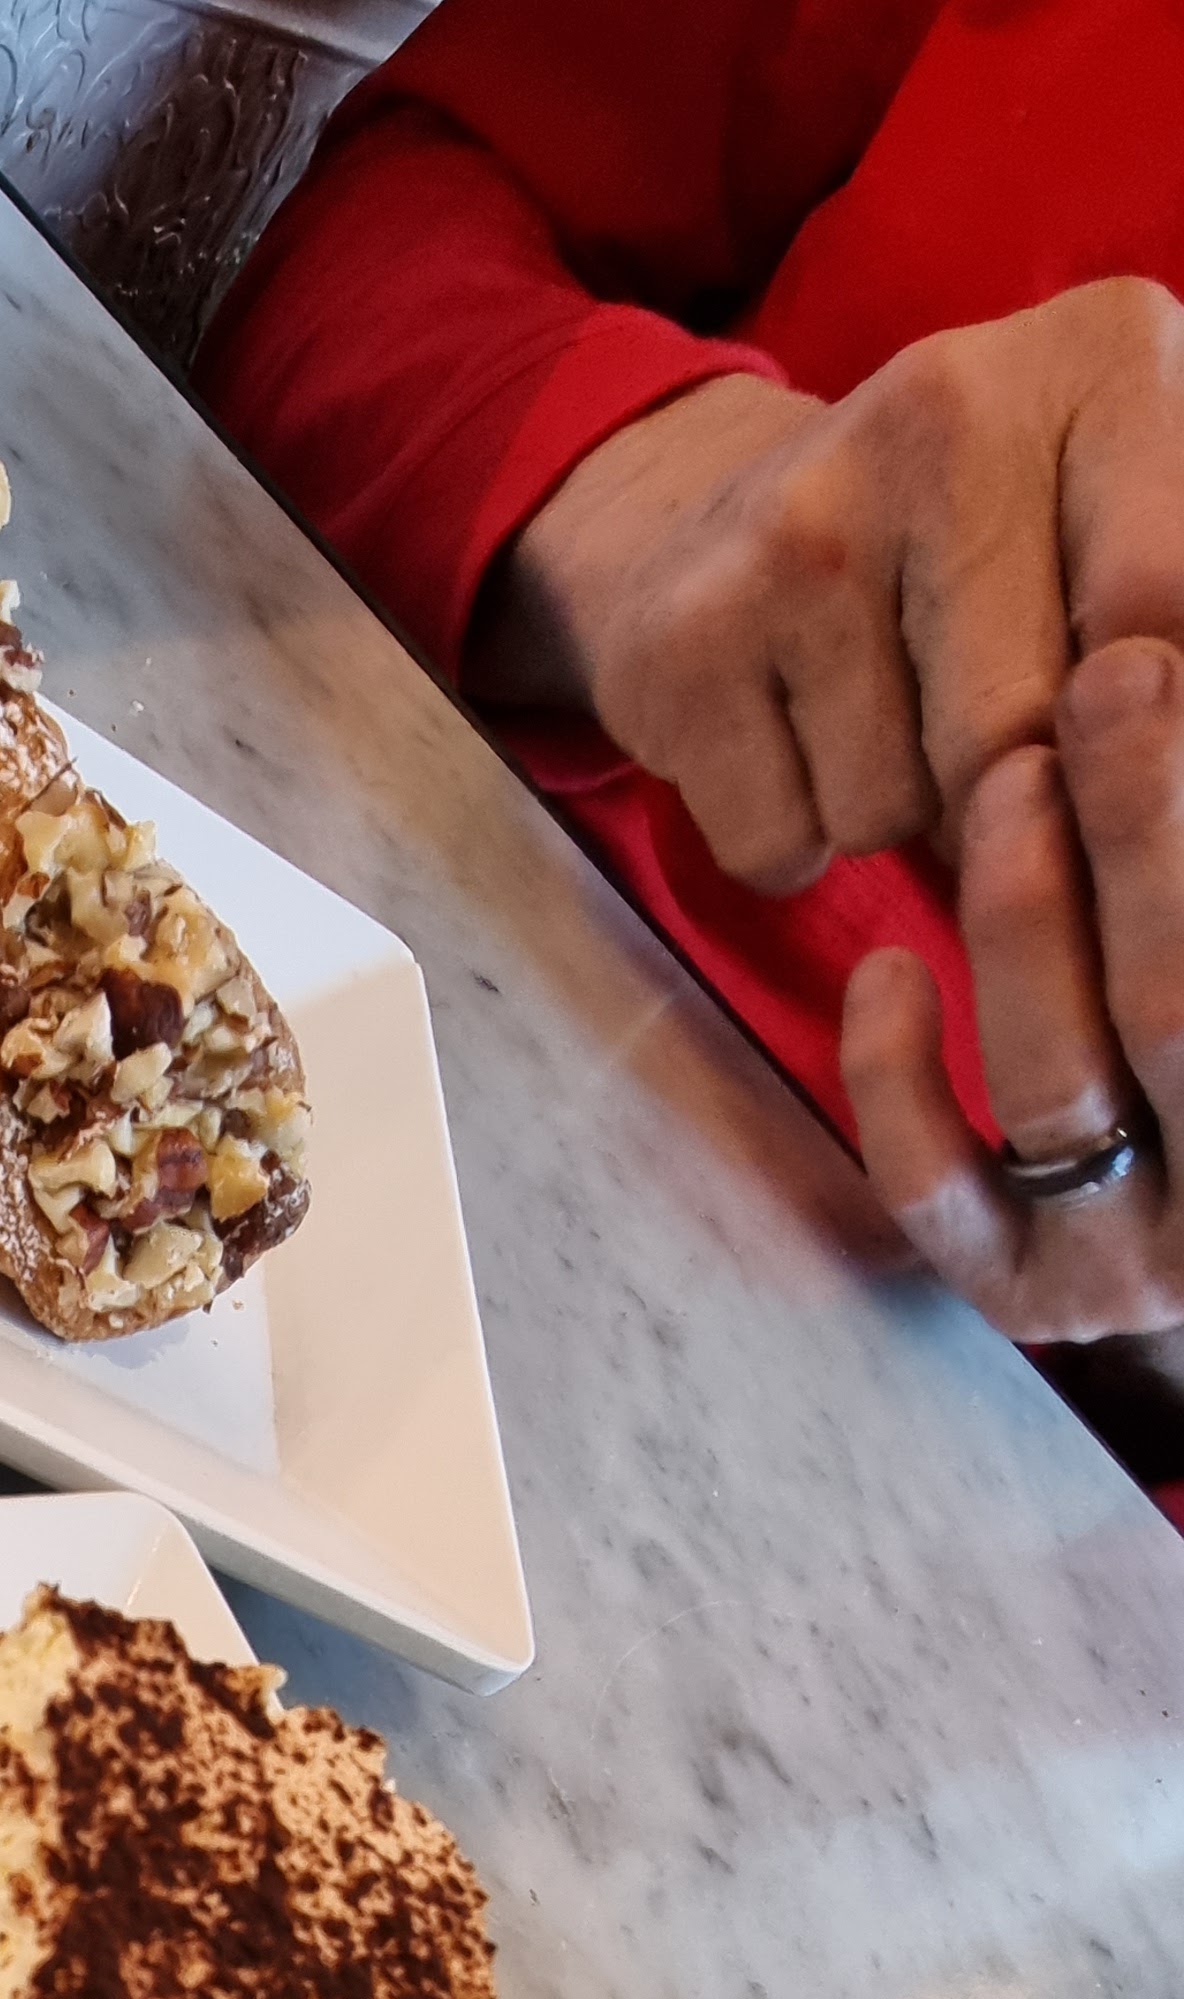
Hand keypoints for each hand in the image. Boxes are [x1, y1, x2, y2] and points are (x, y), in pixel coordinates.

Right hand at [471, 280, 1183, 890]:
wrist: (712, 514)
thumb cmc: (965, 549)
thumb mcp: (1108, 525)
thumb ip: (1169, 612)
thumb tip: (1156, 762)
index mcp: (1106, 358)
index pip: (1163, 603)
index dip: (1138, 731)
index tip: (1100, 737)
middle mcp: (949, 410)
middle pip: (1019, 731)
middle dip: (1004, 789)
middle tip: (979, 731)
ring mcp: (801, 525)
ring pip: (894, 808)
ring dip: (896, 817)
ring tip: (877, 722)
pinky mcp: (686, 638)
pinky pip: (780, 842)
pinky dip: (794, 842)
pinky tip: (790, 750)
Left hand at [842, 639, 1183, 1345]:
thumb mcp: (1178, 949)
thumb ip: (1171, 870)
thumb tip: (1136, 682)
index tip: (1163, 664)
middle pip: (1176, 1007)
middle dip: (1141, 831)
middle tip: (1111, 683)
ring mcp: (1131, 1264)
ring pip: (1060, 1078)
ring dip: (1026, 912)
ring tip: (1009, 776)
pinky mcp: (1023, 1293)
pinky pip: (938, 1189)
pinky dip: (897, 1078)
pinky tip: (885, 966)